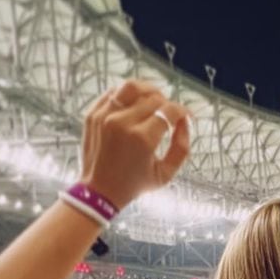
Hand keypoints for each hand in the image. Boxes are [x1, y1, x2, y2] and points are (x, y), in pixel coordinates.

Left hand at [79, 79, 190, 210]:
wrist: (98, 191)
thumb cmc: (134, 185)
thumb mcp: (166, 174)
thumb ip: (182, 147)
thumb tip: (186, 122)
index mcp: (142, 139)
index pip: (169, 111)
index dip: (182, 111)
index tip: (186, 116)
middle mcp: (122, 123)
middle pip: (153, 98)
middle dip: (167, 103)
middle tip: (170, 113)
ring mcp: (104, 116)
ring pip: (132, 87)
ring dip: (147, 89)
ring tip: (153, 98)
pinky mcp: (93, 114)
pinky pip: (113, 93)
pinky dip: (127, 95)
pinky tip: (133, 103)